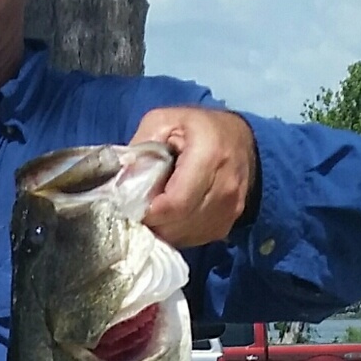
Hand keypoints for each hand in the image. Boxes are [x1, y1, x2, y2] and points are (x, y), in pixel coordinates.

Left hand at [132, 107, 258, 247]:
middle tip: (135, 210)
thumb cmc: (196, 127)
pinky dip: (176, 233)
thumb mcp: (163, 121)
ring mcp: (231, 208)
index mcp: (209, 156)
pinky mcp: (228, 223)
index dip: (148, 212)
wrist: (240, 138)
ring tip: (150, 212)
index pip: (175, 203)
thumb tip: (120, 178)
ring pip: (185, 235)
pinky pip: (195, 239)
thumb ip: (141, 146)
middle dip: (151, 222)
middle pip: (178, 222)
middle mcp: (226, 186)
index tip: (129, 206)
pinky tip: (168, 218)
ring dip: (162, 230)